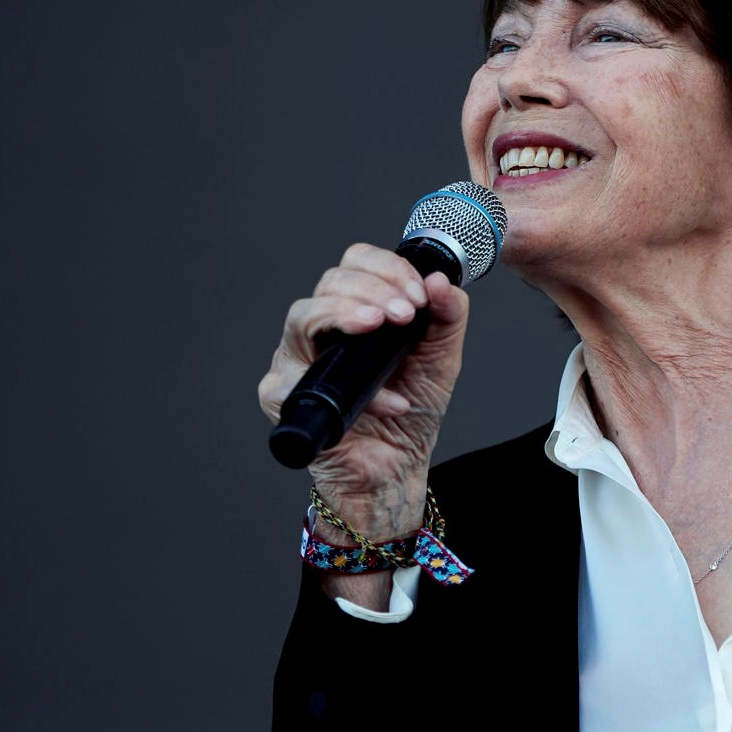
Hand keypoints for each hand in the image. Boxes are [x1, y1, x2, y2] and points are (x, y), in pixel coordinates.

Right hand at [258, 243, 470, 535]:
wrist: (396, 468)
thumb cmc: (409, 411)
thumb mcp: (440, 358)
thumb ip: (447, 316)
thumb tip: (439, 280)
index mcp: (354, 310)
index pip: (356, 263)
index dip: (386, 268)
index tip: (418, 294)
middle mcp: (319, 330)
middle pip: (328, 281)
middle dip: (371, 289)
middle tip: (404, 313)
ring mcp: (296, 360)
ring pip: (301, 315)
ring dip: (344, 314)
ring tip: (380, 327)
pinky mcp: (283, 397)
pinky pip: (297, 379)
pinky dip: (348, 389)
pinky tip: (387, 402)